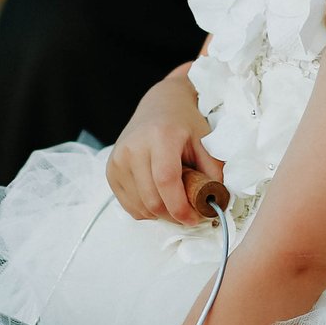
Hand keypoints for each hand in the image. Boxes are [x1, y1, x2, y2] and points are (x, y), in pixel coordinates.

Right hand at [107, 67, 225, 224]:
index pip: (166, 181)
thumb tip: (214, 204)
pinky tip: (159, 197)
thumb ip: (214, 173)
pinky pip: (129, 205)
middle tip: (190, 215)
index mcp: (160, 136)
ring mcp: (118, 160)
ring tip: (175, 201)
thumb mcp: (206, 142)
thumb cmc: (185, 124)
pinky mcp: (111, 170)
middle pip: (152, 199)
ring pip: (140, 207)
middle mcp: (134, 147)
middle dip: (173, 216)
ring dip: (160, 215)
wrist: (159, 105)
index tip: (195, 219)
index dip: (180, 207)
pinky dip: (146, 210)